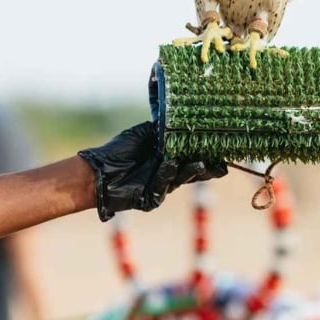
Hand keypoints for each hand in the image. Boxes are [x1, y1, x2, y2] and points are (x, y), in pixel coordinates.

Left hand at [77, 121, 226, 221]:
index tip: (221, 146)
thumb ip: (161, 129)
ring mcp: (161, 187)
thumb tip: (181, 120)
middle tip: (221, 159)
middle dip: (207, 165)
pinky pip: (162, 185)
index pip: (192, 156)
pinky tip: (172, 164)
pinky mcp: (151, 198)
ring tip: (201, 162)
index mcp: (168, 158)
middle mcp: (168, 173)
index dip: (206, 153)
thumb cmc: (118, 151)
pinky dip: (167, 174)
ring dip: (192, 170)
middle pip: (193, 170)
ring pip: (181, 179)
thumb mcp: (143, 134)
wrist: (98, 171)